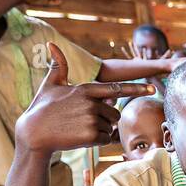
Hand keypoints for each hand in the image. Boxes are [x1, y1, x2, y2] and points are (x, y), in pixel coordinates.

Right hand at [15, 43, 148, 153]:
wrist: (33, 133)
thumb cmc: (42, 108)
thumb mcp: (50, 84)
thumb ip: (58, 66)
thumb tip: (51, 43)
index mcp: (85, 89)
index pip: (116, 88)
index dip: (136, 89)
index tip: (152, 89)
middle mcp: (90, 102)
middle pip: (114, 113)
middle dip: (105, 119)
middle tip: (83, 121)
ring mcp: (91, 119)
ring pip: (108, 127)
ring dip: (98, 130)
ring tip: (77, 128)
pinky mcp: (90, 135)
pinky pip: (104, 140)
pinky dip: (95, 141)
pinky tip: (79, 137)